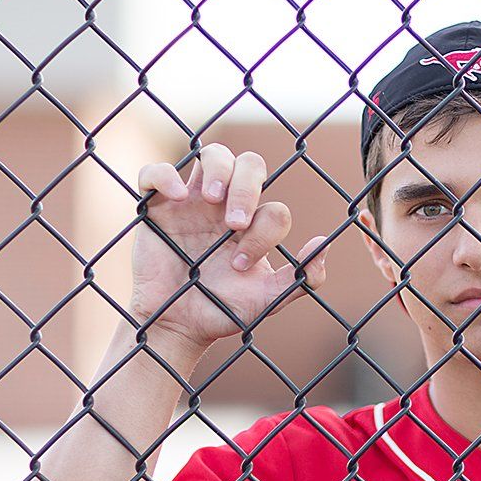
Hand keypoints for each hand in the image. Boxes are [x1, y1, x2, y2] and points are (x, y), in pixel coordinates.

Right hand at [130, 144, 327, 351]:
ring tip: (212, 200)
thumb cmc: (222, 309)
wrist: (178, 326)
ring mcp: (192, 202)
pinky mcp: (157, 207)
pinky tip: (176, 196)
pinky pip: (157, 172)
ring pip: (214, 154)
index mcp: (254, 227)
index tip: (241, 263)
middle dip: (248, 188)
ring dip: (220, 169)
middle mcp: (227, 207)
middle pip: (251, 164)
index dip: (264, 233)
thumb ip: (300, 279)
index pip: (274, 209)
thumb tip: (323, 245)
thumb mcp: (267, 300)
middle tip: (234, 223)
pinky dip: (166, 175)